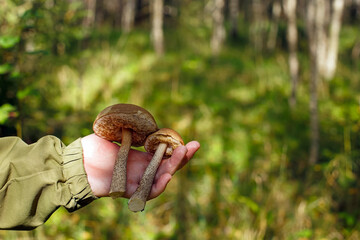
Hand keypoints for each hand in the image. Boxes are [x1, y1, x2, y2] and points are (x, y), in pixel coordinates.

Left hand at [81, 134, 199, 198]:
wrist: (75, 161)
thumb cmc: (92, 147)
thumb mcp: (115, 133)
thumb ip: (131, 131)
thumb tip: (145, 123)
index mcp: (141, 158)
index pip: (165, 156)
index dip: (177, 149)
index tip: (188, 140)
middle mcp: (142, 170)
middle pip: (168, 166)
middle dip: (183, 156)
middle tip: (195, 145)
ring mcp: (137, 180)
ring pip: (162, 177)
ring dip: (175, 166)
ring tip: (184, 153)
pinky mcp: (128, 190)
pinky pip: (148, 192)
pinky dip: (159, 185)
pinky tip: (168, 176)